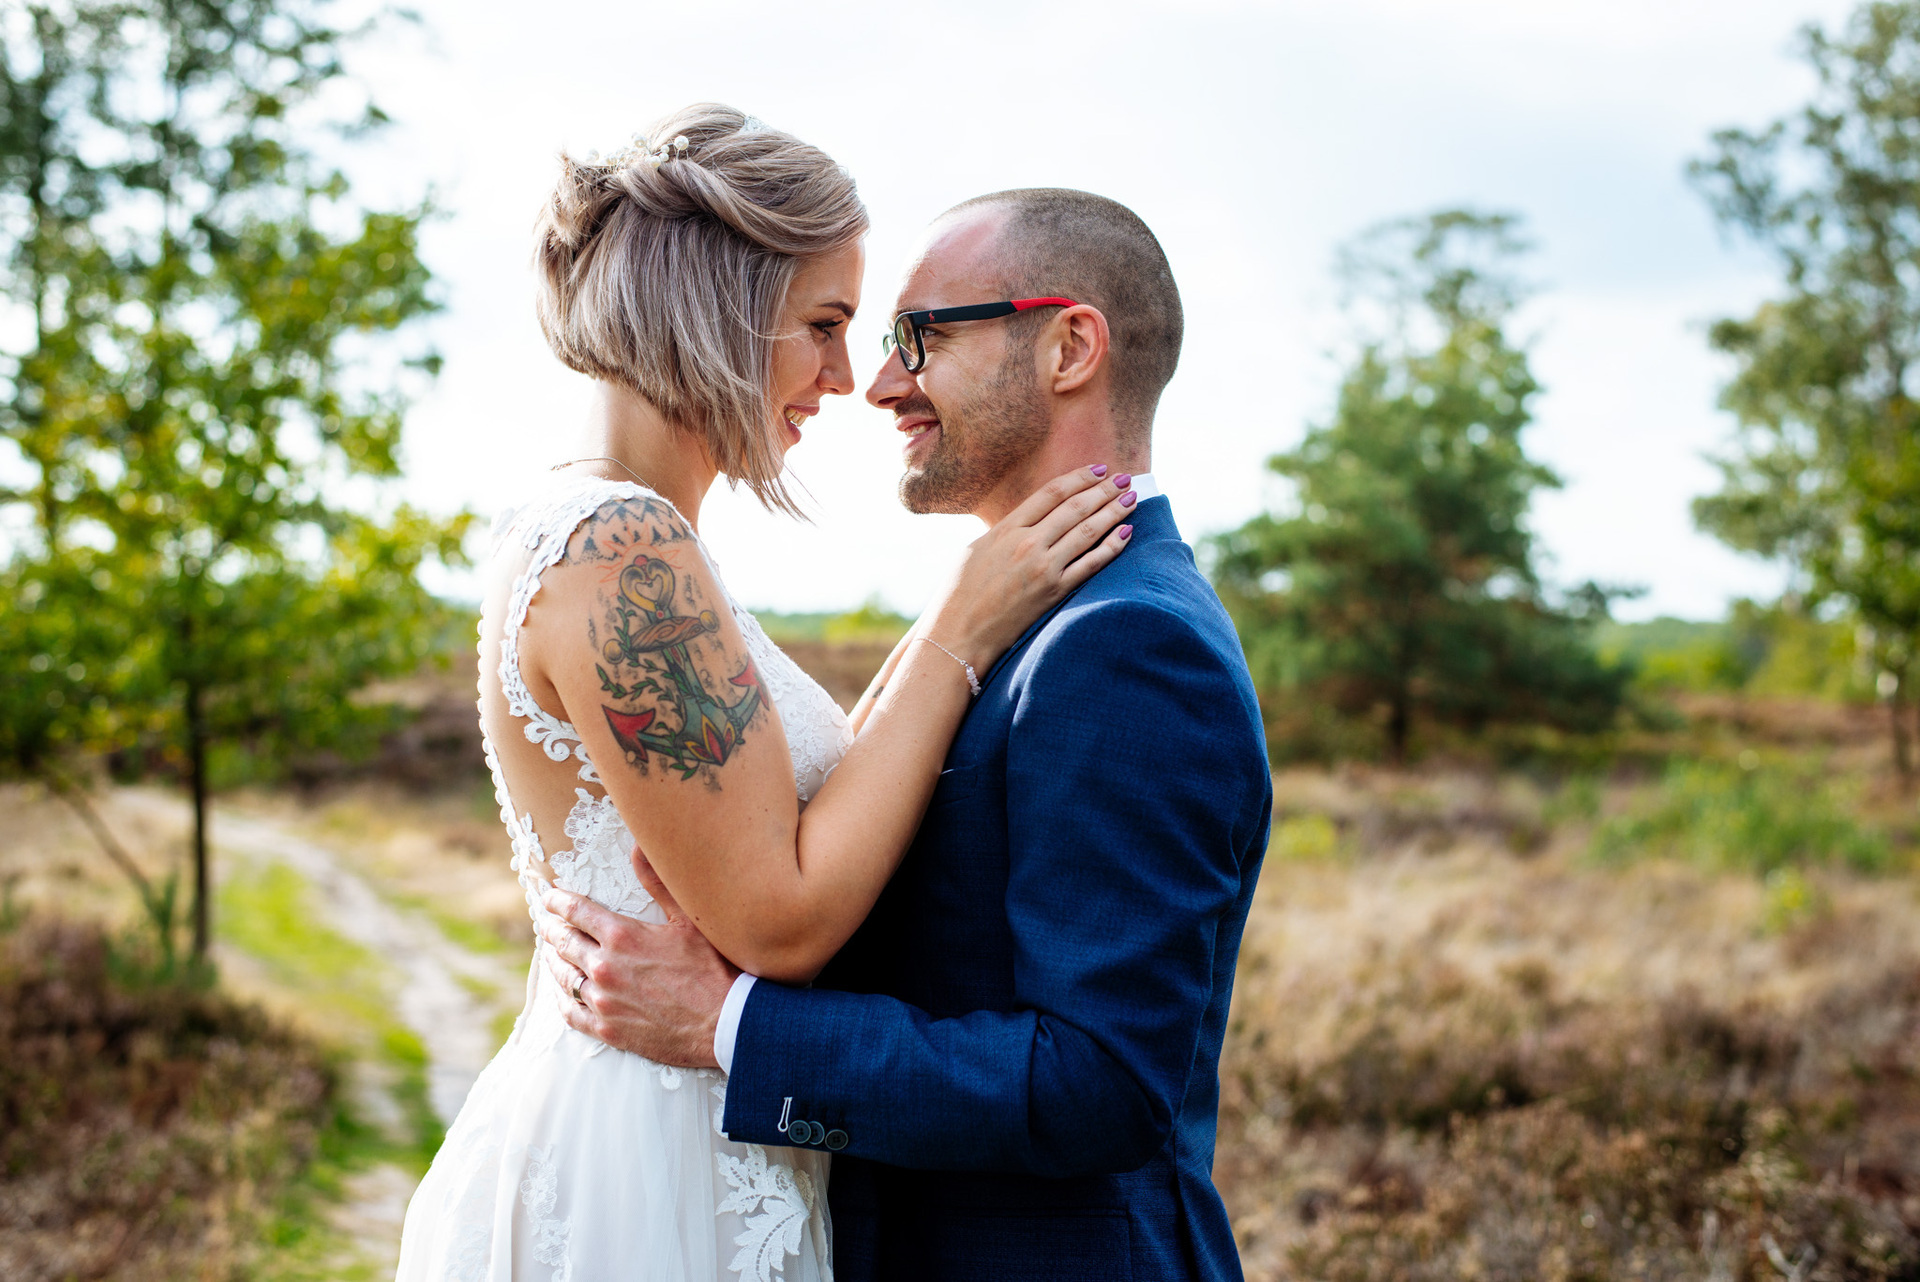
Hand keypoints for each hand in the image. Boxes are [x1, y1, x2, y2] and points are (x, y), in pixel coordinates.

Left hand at [537, 883, 737, 1067]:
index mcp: (622, 936)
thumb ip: (658, 884)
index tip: (549, 897)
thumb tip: (639, 848)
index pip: (576, 911)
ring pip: (564, 977)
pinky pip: (571, 1012)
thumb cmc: (712, 969)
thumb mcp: (688, 920)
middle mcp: (604, 967)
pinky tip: (562, 993)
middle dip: (552, 929)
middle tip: (546, 923)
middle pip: (564, 942)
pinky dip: (563, 999)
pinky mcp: (607, 1029)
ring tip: (551, 953)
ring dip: (554, 961)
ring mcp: (603, 1001)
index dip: (558, 901)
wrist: (724, 1024)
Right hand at [923, 465, 1136, 668]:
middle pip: (1075, 507)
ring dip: (1114, 512)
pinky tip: (1126, 532)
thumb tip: (1030, 522)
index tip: (1099, 469)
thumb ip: (1006, 533)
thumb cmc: (959, 595)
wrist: (958, 634)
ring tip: (1132, 498)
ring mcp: (1043, 568)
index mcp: (1006, 528)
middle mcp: (1027, 543)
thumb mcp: (977, 550)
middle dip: (1104, 490)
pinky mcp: (1054, 592)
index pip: (1052, 493)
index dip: (1080, 477)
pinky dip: (1112, 546)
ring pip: (1088, 531)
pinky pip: (1091, 564)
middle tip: (1124, 479)